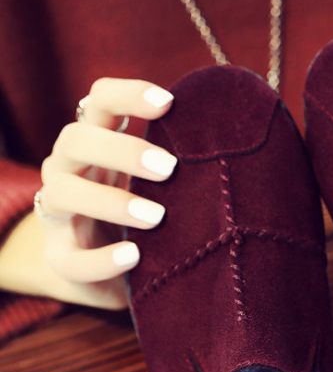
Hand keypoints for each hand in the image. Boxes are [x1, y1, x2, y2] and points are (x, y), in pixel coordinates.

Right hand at [0, 79, 175, 308]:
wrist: (105, 276)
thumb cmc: (141, 218)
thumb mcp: (159, 186)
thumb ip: (179, 165)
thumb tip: (236, 146)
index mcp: (95, 146)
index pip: (99, 103)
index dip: (127, 95)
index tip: (168, 102)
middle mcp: (69, 172)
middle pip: (76, 141)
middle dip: (121, 150)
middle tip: (168, 168)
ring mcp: (58, 216)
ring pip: (63, 193)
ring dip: (111, 201)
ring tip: (156, 217)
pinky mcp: (61, 260)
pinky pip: (71, 260)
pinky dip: (102, 259)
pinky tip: (133, 256)